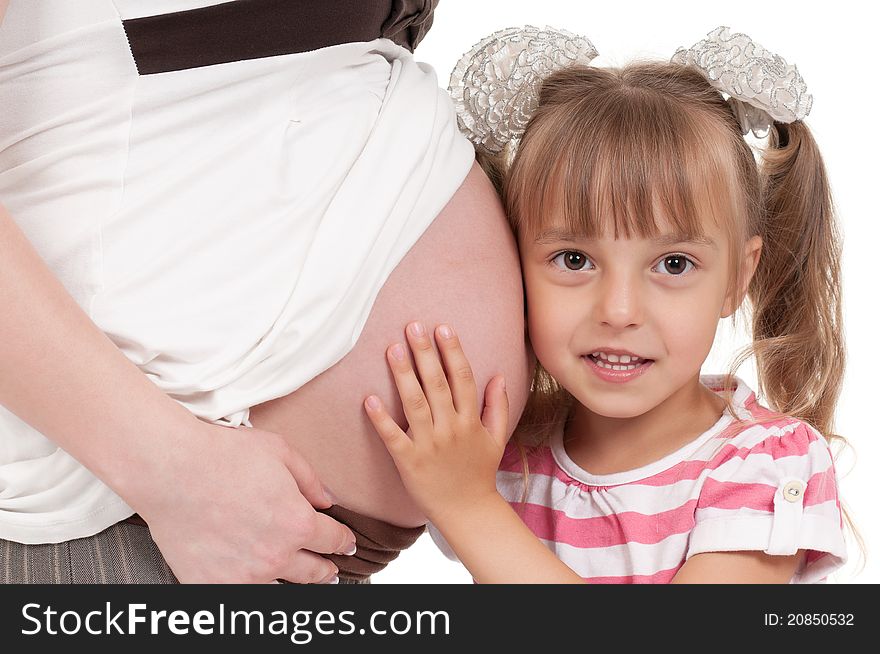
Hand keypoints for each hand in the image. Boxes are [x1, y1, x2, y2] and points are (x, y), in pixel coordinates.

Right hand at [132, 421, 356, 583]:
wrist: (171, 470)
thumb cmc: (222, 455)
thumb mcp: (280, 452)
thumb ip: (310, 480)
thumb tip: (327, 501)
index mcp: (297, 523)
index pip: (333, 540)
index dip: (343, 541)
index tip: (346, 543)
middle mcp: (275, 556)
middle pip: (315, 573)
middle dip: (327, 570)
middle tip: (331, 570)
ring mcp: (243, 576)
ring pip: (281, 590)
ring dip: (294, 584)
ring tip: (299, 581)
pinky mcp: (212, 585)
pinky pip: (242, 596)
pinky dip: (253, 589)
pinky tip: (257, 584)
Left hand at [364, 321, 508, 523]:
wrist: (468, 512)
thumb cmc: (479, 473)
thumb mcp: (496, 438)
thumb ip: (498, 406)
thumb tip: (500, 376)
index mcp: (470, 420)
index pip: (462, 378)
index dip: (452, 351)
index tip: (442, 328)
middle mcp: (450, 429)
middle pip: (438, 384)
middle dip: (425, 353)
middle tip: (412, 326)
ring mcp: (429, 445)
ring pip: (416, 404)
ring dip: (404, 375)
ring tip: (393, 349)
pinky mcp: (409, 462)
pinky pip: (393, 437)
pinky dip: (381, 419)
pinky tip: (369, 399)